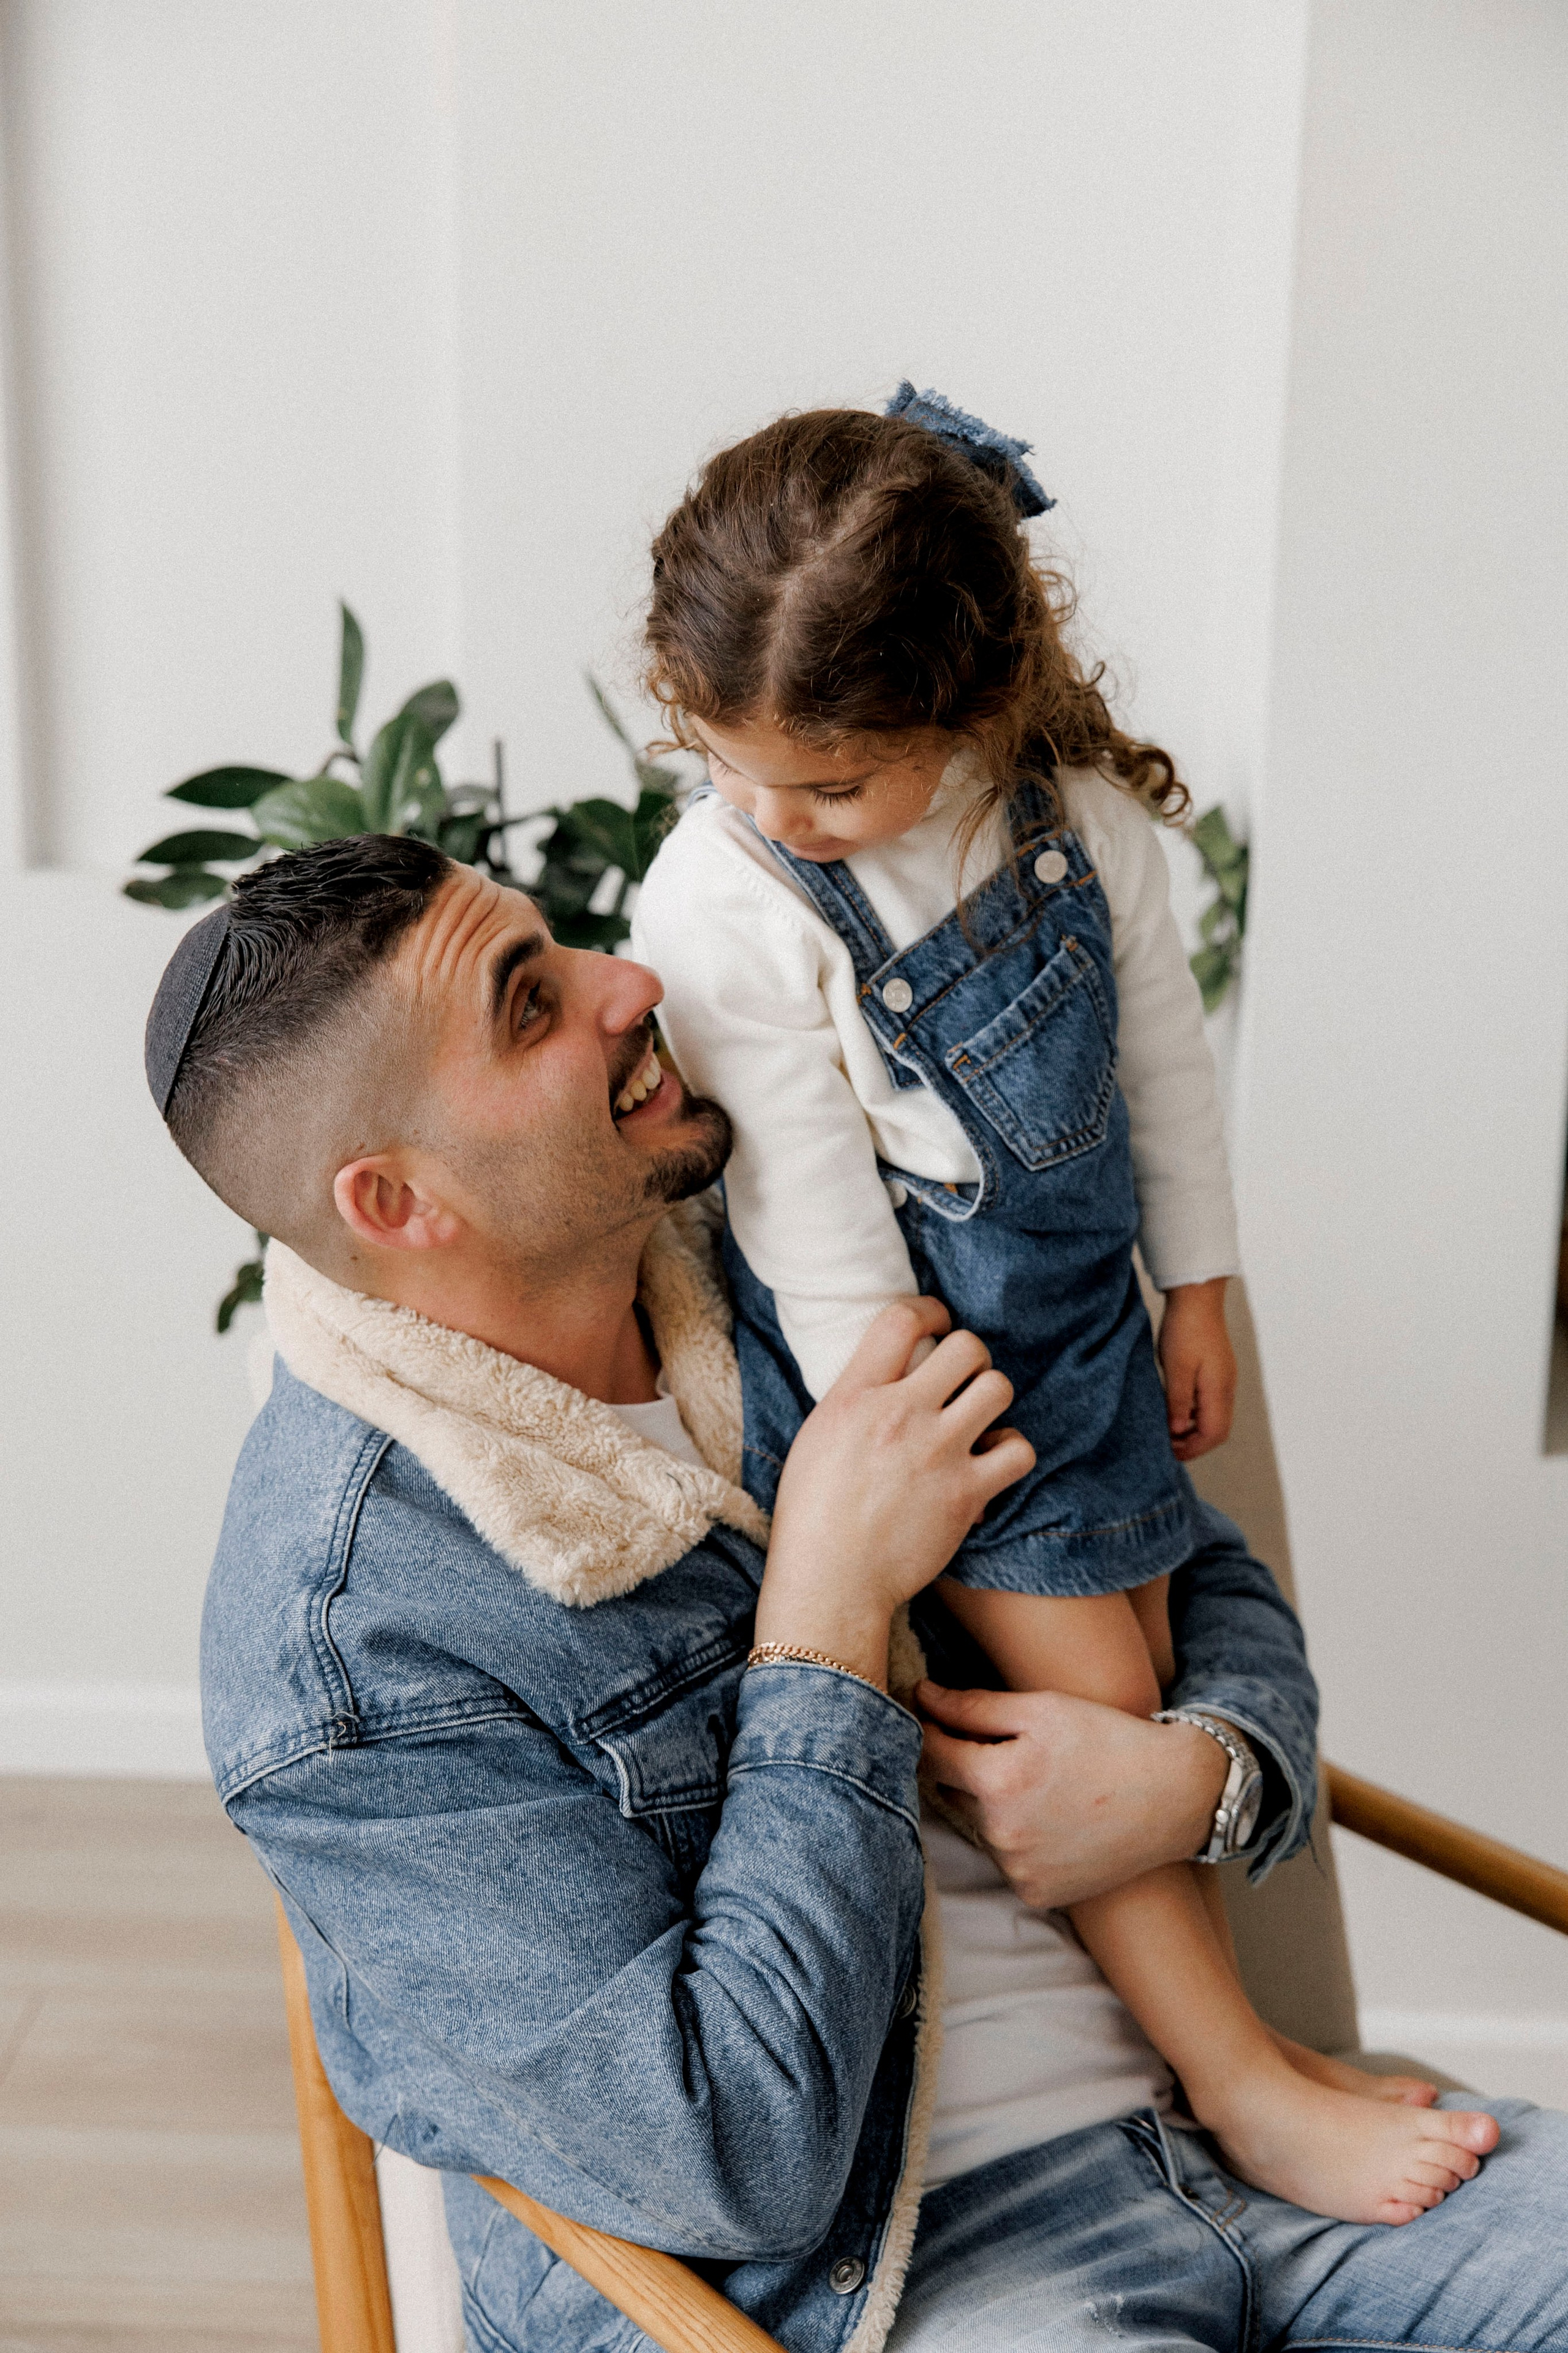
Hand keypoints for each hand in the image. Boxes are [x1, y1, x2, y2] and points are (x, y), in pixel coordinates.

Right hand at [757, 1301, 1035, 1685]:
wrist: (830, 1582)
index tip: (937, 1323)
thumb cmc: (813, 1514)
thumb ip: (855, 1396)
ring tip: (977, 1420)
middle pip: (966, 1346)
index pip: (901, 1318)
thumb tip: (889, 1370)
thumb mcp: (817, 1435)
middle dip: (971, 1358)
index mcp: (853, 1395)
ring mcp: (937, 1452)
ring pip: (998, 1388)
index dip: (930, 1310)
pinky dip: (1011, 1453)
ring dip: (992, 1400)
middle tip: (961, 1381)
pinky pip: (1019, 1450)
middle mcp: (899, 1414)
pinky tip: (991, 1462)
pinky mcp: (966, 1493)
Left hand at [916, 1681, 1228, 1909]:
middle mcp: (1000, 1834)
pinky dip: (1018, 1838)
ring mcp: (1018, 1870)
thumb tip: (919, 1696)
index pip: (929, 1753)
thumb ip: (973, 1706)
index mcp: (997, 1782)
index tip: (934, 1711)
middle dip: (968, 1767)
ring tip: (1041, 1783)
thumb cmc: (1108, 1739)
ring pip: (979, 1825)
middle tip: (1010, 1746)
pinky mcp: (1035, 1894)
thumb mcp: (1042, 1708)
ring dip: (993, 1804)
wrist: (1175, 1796)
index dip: (929, 1728)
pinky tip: (1053, 1818)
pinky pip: (1006, 1858)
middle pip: (951, 1791)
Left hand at [1158, 1277, 1235, 1460]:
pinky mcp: (1216, 1371)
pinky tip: (1175, 1409)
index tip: (1169, 1452)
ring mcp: (1223, 1380)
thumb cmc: (1185, 1329)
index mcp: (1219, 1390)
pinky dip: (1193, 1414)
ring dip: (1193, 1429)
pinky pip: (1209, 1403)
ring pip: (1213, 1417)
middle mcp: (1226, 1388)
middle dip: (1194, 1443)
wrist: (1196, 1296)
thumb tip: (1177, 1431)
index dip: (1193, 1448)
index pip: (1214, 1434)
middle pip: (1217, 1430)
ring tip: (1168, 1430)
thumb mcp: (1176, 1368)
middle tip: (1167, 1445)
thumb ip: (1177, 1402)